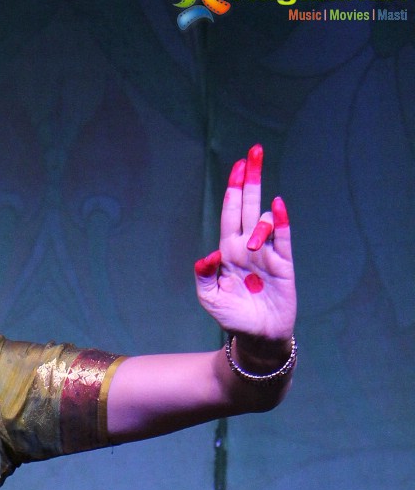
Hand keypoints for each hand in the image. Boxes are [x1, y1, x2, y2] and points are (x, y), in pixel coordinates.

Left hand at [193, 144, 294, 344]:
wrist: (257, 337)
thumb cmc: (232, 316)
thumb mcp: (210, 299)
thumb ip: (204, 277)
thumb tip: (207, 255)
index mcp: (228, 252)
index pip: (231, 214)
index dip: (234, 190)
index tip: (239, 165)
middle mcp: (247, 247)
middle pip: (249, 206)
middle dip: (251, 179)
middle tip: (255, 152)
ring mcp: (267, 253)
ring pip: (265, 222)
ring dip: (259, 225)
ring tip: (253, 244)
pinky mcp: (284, 264)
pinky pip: (284, 237)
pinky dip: (281, 221)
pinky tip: (278, 206)